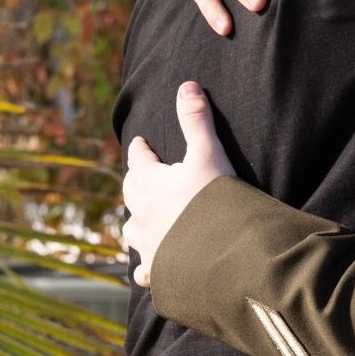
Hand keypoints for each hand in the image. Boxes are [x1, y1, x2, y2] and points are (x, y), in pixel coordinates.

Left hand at [122, 83, 233, 286]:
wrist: (223, 253)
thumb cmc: (215, 200)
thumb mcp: (209, 153)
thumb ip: (197, 120)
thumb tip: (187, 85)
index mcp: (150, 183)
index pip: (138, 159)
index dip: (140, 149)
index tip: (140, 142)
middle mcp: (142, 214)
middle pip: (131, 193)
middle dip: (135, 181)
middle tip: (140, 176)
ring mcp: (148, 244)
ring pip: (131, 230)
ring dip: (137, 221)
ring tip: (143, 220)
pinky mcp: (158, 270)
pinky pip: (144, 270)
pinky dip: (144, 267)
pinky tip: (144, 270)